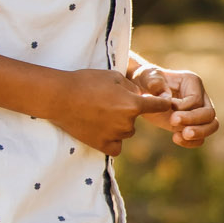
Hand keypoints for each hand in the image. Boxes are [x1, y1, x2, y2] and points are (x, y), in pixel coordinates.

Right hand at [42, 68, 175, 155]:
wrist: (61, 97)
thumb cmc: (87, 82)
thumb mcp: (113, 76)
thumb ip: (131, 86)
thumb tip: (140, 94)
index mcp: (133, 104)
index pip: (158, 106)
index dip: (161, 103)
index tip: (162, 103)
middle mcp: (127, 122)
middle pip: (135, 120)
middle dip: (128, 113)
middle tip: (108, 104)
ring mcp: (115, 135)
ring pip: (125, 132)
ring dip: (119, 126)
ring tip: (100, 115)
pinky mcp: (102, 145)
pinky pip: (116, 146)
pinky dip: (112, 141)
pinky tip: (103, 131)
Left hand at [131, 65, 218, 148]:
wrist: (142, 90)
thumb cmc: (145, 80)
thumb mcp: (146, 76)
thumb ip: (155, 83)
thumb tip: (167, 99)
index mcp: (192, 81)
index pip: (195, 99)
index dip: (181, 107)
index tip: (164, 106)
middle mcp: (200, 96)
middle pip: (209, 113)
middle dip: (193, 120)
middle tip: (173, 122)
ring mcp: (198, 111)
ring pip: (212, 125)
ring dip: (198, 133)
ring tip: (179, 136)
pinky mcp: (192, 124)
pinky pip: (201, 138)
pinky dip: (191, 142)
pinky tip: (175, 139)